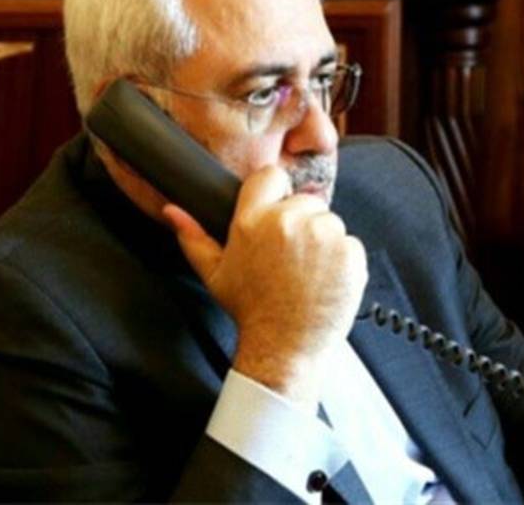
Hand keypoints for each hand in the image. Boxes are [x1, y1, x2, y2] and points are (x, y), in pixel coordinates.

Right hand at [163, 165, 367, 406]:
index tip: (276, 212)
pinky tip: (324, 280)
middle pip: (303, 200)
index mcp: (252, 221)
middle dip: (300, 222)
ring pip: (329, 221)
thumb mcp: (215, 273)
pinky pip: (350, 243)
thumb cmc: (251, 311)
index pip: (271, 176)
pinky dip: (343, 259)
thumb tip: (172, 212)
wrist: (285, 348)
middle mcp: (287, 222)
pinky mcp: (349, 253)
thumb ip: (193, 237)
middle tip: (291, 257)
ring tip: (306, 272)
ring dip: (323, 241)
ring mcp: (322, 236)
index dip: (275, 192)